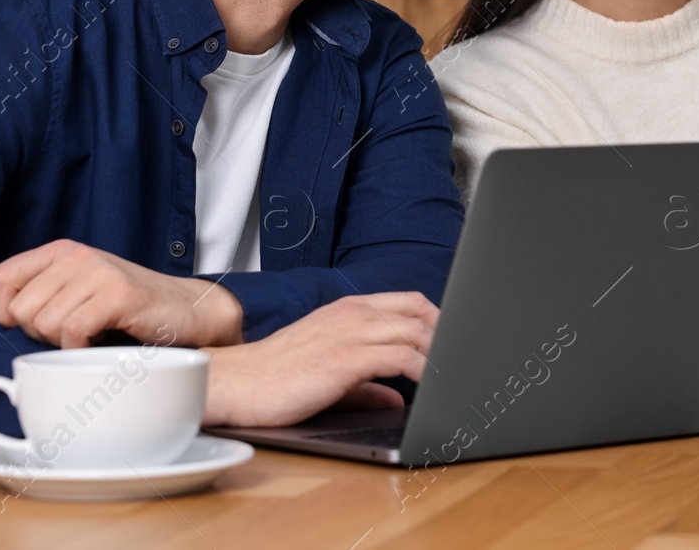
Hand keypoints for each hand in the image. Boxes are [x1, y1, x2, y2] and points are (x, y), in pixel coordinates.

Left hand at [0, 239, 243, 348]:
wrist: (185, 310)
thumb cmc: (127, 307)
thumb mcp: (72, 296)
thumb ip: (28, 299)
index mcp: (60, 251)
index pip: (1, 278)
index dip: (5, 311)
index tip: (30, 325)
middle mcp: (77, 255)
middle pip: (22, 309)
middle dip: (41, 333)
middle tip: (74, 332)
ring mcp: (99, 272)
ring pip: (46, 323)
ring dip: (64, 343)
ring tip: (92, 334)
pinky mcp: (118, 294)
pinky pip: (73, 332)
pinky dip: (81, 349)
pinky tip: (100, 342)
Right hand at [201, 292, 437, 426]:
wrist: (236, 384)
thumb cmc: (276, 377)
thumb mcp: (329, 372)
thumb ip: (367, 383)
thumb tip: (396, 397)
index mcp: (347, 309)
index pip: (408, 302)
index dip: (437, 320)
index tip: (453, 343)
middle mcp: (352, 314)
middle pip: (419, 312)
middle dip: (446, 334)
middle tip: (462, 359)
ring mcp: (349, 333)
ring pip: (416, 331)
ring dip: (440, 353)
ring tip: (454, 374)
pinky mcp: (346, 359)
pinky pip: (401, 358)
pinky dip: (423, 370)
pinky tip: (429, 385)